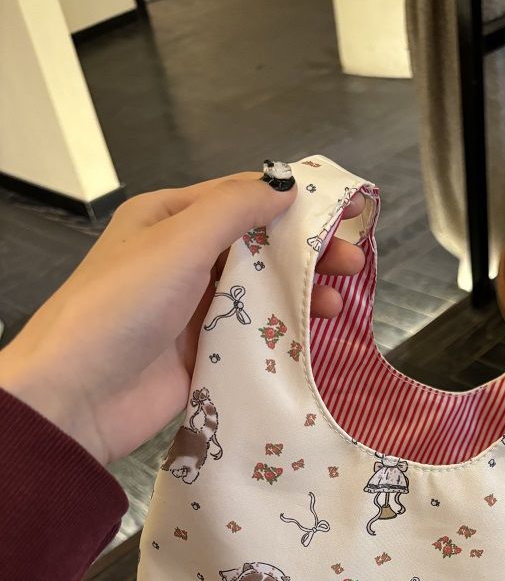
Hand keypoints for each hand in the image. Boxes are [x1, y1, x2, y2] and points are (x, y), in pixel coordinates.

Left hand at [0, 172, 365, 464]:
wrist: (79, 396)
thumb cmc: (122, 305)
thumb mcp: (178, 241)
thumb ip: (234, 210)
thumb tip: (286, 184)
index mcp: (168, 219)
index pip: (239, 199)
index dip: (291, 201)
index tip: (342, 212)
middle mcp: (182, 260)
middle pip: (256, 248)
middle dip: (304, 254)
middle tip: (351, 264)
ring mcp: (194, 311)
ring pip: (259, 294)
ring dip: (299, 296)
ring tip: (337, 304)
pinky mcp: (204, 356)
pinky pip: (252, 339)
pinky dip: (284, 336)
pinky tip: (315, 337)